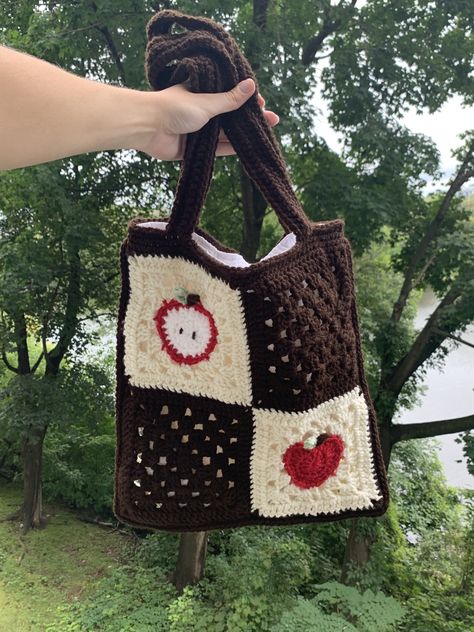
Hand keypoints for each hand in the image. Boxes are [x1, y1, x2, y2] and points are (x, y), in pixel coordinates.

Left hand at [134, 78, 278, 160]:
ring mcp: (198, 130)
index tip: (262, 103)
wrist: (148, 127)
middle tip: (272, 120)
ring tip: (265, 134)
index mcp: (202, 92)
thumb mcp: (207, 102)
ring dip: (243, 133)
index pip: (229, 94)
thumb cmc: (174, 108)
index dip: (246, 99)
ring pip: (225, 132)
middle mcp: (200, 110)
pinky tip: (247, 148)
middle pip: (230, 115)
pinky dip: (230, 148)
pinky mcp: (194, 148)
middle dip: (249, 118)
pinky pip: (216, 148)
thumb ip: (230, 99)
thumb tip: (251, 85)